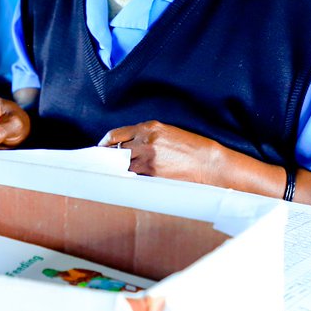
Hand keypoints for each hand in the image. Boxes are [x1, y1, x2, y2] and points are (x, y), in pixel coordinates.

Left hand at [99, 121, 224, 184]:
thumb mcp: (167, 133)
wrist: (210, 164)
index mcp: (149, 128)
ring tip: (118, 174)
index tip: (100, 149)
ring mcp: (148, 160)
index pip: (115, 135)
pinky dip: (132, 180)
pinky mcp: (153, 175)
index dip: (104, 144)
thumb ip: (145, 136)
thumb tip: (126, 147)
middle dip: (109, 159)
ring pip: (123, 167)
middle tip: (104, 165)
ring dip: (120, 171)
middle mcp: (145, 142)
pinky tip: (132, 182)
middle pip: (115, 152)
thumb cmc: (191, 148)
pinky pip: (135, 178)